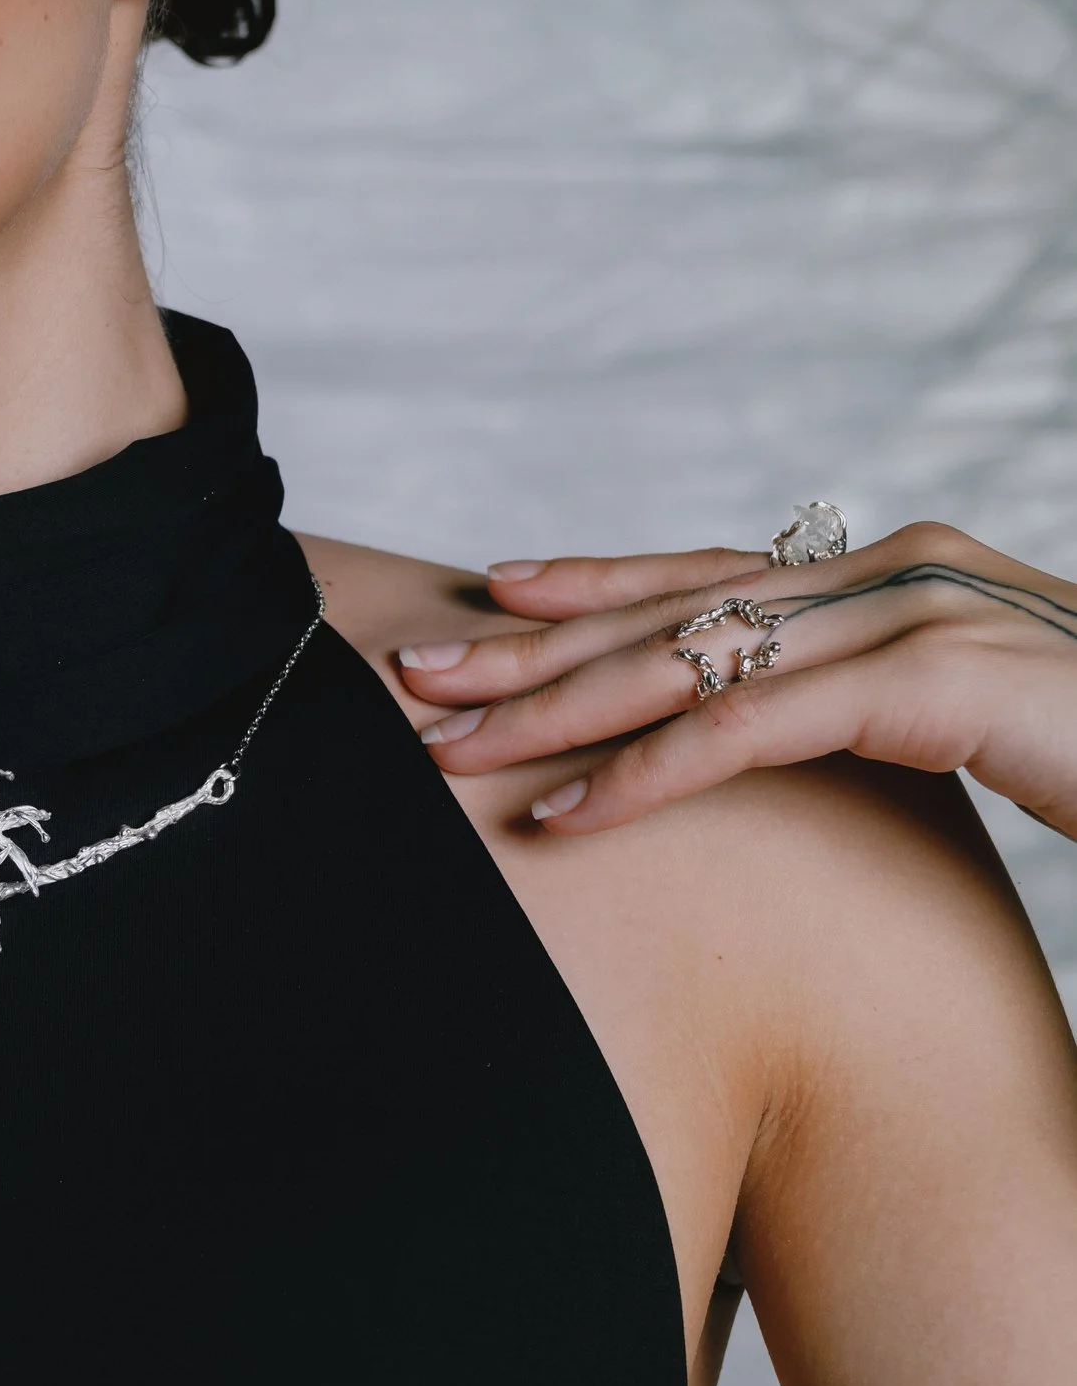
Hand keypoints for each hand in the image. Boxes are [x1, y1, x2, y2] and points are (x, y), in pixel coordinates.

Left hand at [395, 521, 1076, 839]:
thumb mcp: (970, 720)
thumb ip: (880, 702)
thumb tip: (798, 722)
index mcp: (901, 572)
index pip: (716, 571)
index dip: (596, 581)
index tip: (490, 589)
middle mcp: (898, 571)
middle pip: (677, 606)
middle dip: (534, 645)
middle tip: (415, 673)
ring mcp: (919, 615)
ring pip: (690, 660)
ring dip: (554, 707)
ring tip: (445, 746)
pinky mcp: (936, 682)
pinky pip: (750, 730)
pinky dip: (644, 773)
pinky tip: (562, 815)